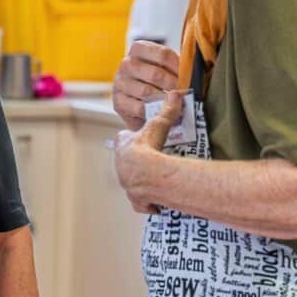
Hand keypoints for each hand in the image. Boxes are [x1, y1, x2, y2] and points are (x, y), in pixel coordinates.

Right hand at [112, 41, 179, 130]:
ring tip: (175, 104)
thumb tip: (190, 75)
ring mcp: (120, 83)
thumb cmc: (152, 82)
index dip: (178, 67)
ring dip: (164, 100)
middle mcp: (126, 64)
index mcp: (139, 49)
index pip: (163, 54)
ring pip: (147, 92)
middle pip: (155, 74)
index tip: (187, 77)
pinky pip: (140, 107)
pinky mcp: (118, 102)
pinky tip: (161, 111)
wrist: (135, 101)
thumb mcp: (162, 67)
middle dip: (173, 86)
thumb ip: (174, 66)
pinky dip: (153, 111)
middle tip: (183, 94)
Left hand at [113, 90, 182, 212]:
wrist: (144, 173)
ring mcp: (127, 183)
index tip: (144, 139)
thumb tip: (175, 93)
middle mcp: (121, 166)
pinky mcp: (137, 198)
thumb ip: (167, 110)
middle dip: (137, 161)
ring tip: (155, 180)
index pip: (124, 139)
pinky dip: (148, 203)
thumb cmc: (148, 147)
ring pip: (131, 181)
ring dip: (141, 180)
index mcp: (122, 146)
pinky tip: (156, 203)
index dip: (133, 138)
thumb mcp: (158, 126)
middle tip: (152, 159)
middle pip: (126, 161)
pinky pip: (141, 202)